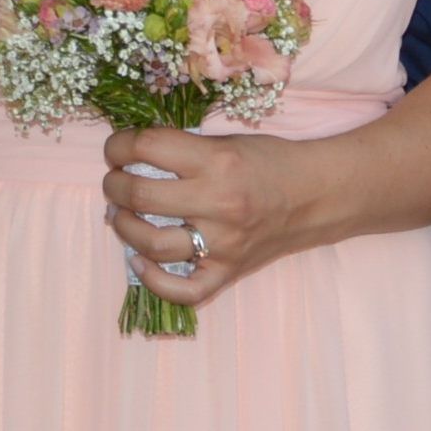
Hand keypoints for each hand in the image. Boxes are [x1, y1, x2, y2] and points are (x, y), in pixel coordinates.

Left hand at [102, 124, 316, 309]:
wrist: (317, 195)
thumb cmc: (270, 161)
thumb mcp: (227, 140)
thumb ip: (183, 149)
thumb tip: (130, 158)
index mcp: (217, 161)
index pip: (148, 148)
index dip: (118, 145)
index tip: (116, 148)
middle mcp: (218, 203)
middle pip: (141, 195)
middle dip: (114, 185)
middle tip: (113, 181)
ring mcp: (223, 243)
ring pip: (152, 244)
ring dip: (123, 226)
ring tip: (120, 214)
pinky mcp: (228, 272)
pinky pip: (182, 289)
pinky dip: (153, 279)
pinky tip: (139, 261)